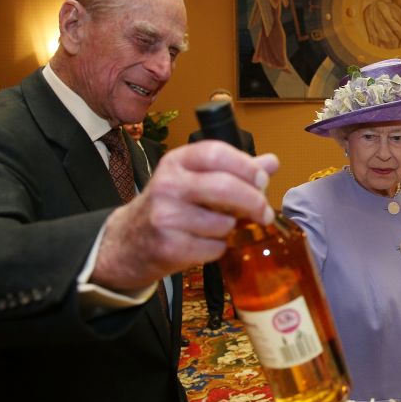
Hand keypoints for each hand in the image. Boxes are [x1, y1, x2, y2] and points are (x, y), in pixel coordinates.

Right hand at [91, 141, 278, 290]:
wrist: (128, 241)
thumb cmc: (170, 206)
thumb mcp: (195, 179)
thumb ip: (234, 170)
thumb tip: (271, 162)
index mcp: (177, 162)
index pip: (216, 153)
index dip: (246, 166)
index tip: (262, 180)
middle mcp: (168, 185)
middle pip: (224, 187)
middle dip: (254, 201)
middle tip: (265, 212)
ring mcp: (165, 216)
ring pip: (223, 222)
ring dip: (231, 228)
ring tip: (219, 226)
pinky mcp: (168, 247)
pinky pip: (214, 248)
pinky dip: (218, 248)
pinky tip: (204, 243)